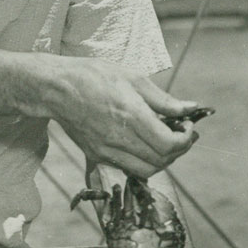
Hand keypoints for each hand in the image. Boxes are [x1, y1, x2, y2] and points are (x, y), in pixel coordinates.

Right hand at [49, 58, 201, 177]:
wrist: (56, 88)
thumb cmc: (93, 76)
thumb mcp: (134, 78)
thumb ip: (164, 99)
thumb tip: (191, 108)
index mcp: (131, 116)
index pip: (169, 144)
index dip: (185, 139)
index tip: (188, 126)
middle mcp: (119, 138)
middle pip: (162, 161)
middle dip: (179, 149)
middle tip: (182, 133)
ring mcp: (106, 151)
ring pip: (147, 171)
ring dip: (163, 160)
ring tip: (166, 141)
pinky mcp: (97, 156)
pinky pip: (128, 168)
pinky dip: (144, 162)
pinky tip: (145, 145)